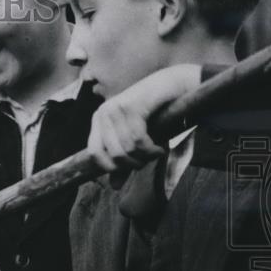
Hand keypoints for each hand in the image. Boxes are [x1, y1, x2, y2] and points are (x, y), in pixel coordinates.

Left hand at [88, 64, 201, 184]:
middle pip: (113, 155)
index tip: (131, 166)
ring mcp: (115, 108)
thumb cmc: (156, 114)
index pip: (94, 153)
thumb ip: (124, 161)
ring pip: (126, 149)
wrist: (175, 84)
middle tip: (148, 159)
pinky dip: (151, 149)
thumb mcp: (136, 139)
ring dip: (145, 157)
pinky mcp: (131, 106)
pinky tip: (159, 147)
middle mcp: (103, 113)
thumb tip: (114, 187)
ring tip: (155, 151)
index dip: (111, 167)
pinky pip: (138, 140)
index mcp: (99, 120)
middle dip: (134, 163)